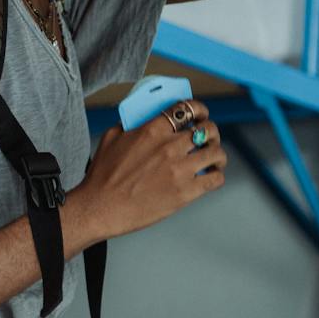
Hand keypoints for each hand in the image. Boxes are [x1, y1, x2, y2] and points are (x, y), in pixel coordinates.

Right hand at [66, 102, 226, 244]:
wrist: (100, 208)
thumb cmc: (102, 177)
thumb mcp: (112, 138)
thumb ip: (131, 124)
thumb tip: (146, 118)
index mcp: (152, 130)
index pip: (187, 108)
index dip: (199, 109)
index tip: (200, 114)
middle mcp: (169, 147)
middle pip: (207, 129)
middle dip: (211, 131)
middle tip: (209, 138)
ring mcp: (179, 170)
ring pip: (216, 152)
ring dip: (218, 154)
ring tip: (214, 159)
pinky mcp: (185, 192)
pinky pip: (215, 178)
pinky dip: (217, 175)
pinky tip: (210, 176)